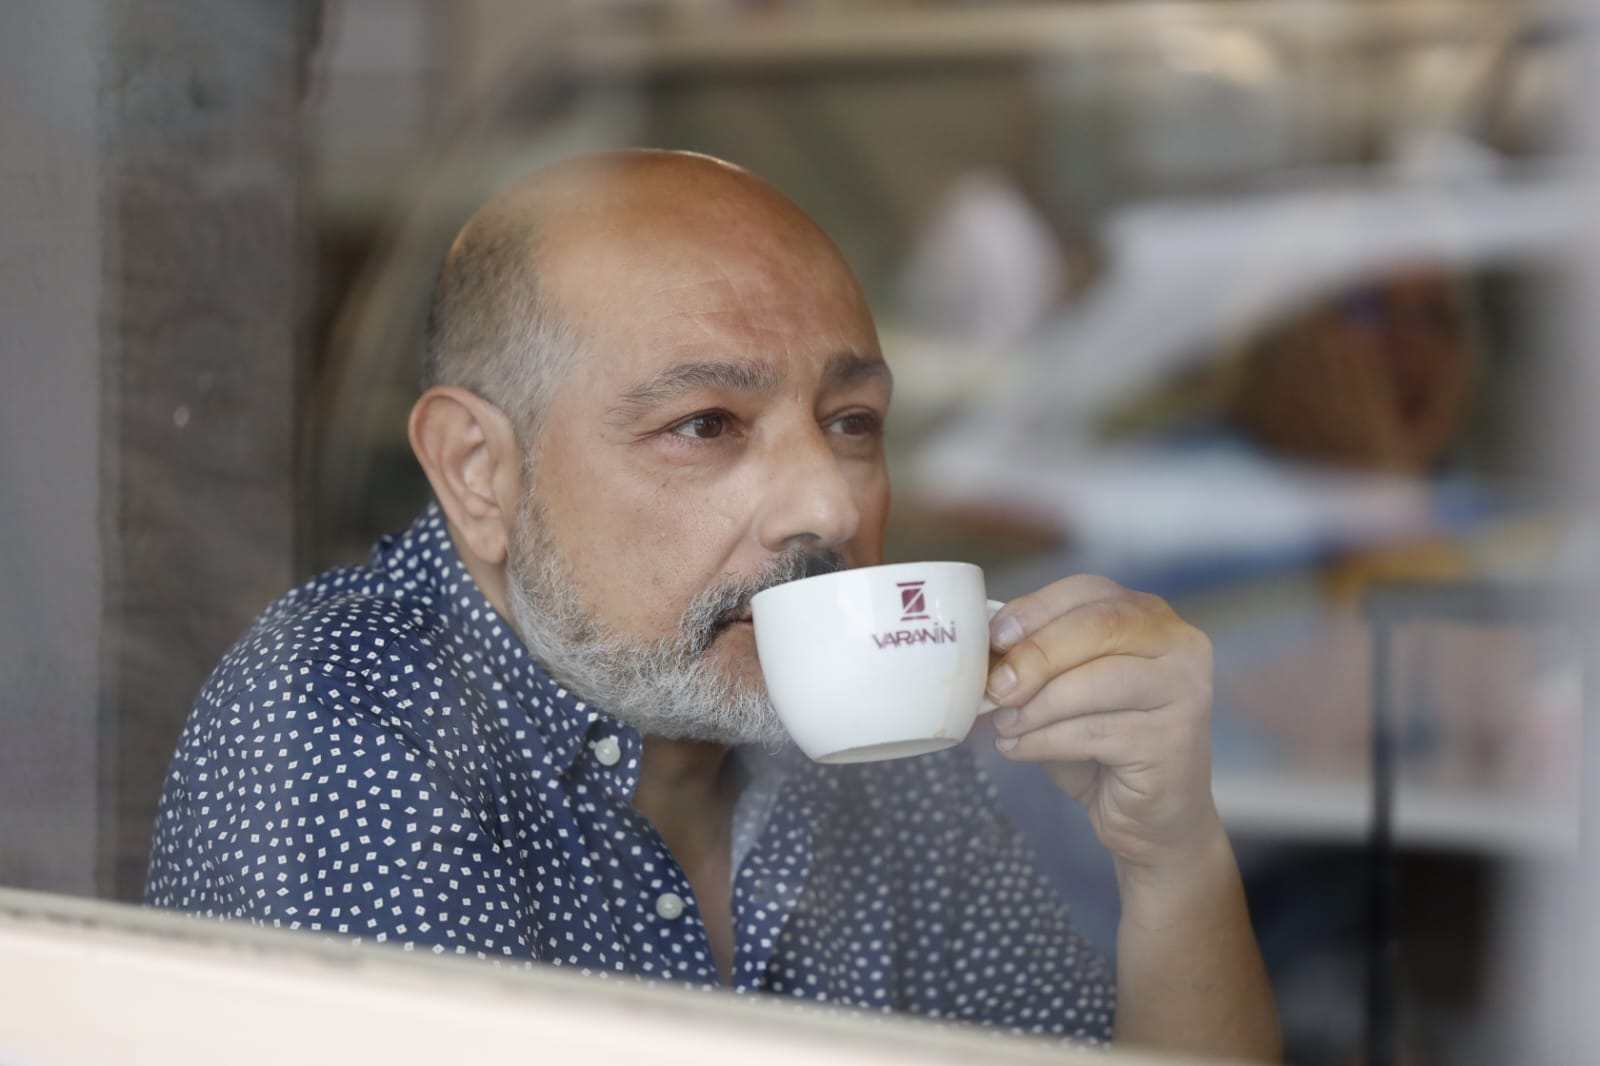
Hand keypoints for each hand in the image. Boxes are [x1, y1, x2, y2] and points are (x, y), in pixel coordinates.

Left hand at [986, 575, 1218, 874]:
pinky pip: (1092, 732)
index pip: (1089, 592)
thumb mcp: (1065, 690)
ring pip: (1093, 682)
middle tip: (994, 687)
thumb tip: (983, 646)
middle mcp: (1179, 645)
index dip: (1035, 609)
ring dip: (1035, 706)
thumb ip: (1037, 661)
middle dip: (1035, 655)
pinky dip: (1043, 741)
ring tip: (1004, 725)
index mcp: (1150, 617)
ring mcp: (1185, 691)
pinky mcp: (1173, 740)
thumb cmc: (1102, 745)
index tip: (995, 637)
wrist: (1151, 818)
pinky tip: (1019, 749)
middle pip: (1097, 627)